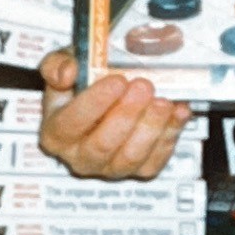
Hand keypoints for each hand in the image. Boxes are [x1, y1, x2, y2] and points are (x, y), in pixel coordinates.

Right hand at [39, 50, 190, 180]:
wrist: (106, 90)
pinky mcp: (139, 171)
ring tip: (163, 101)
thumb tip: (66, 73)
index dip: (94, 103)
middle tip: (144, 86)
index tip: (117, 81)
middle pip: (102, 145)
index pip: (70, 124)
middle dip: (127, 115)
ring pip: (131, 157)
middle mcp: (80, 157)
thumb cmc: (82, 79)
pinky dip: (170, 135)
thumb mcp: (62, 64)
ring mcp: (110, 168)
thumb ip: (56, 65)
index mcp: (56, 133)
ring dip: (151, 127)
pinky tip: (178, 112)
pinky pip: (155, 161)